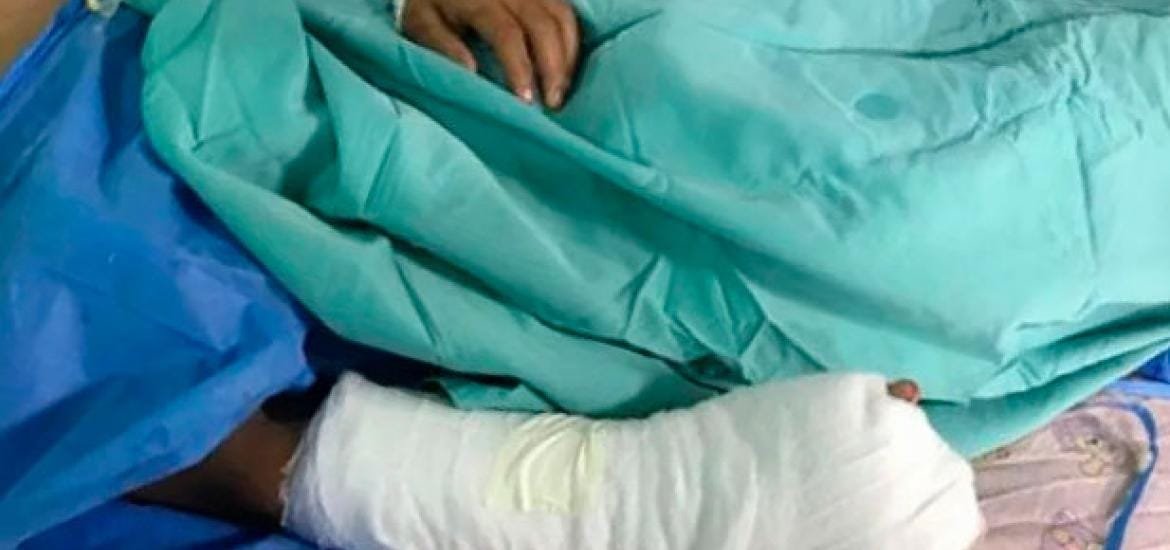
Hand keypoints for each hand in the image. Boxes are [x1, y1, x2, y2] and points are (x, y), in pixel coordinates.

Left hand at [400, 0, 579, 108]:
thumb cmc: (429, 6)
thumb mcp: (420, 23)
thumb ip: (441, 45)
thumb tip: (471, 72)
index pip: (507, 32)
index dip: (520, 68)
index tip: (526, 101)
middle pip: (542, 25)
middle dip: (553, 67)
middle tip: (553, 103)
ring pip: (561, 17)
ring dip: (567, 56)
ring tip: (561, 90)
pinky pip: (566, 13)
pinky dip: (571, 42)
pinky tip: (565, 68)